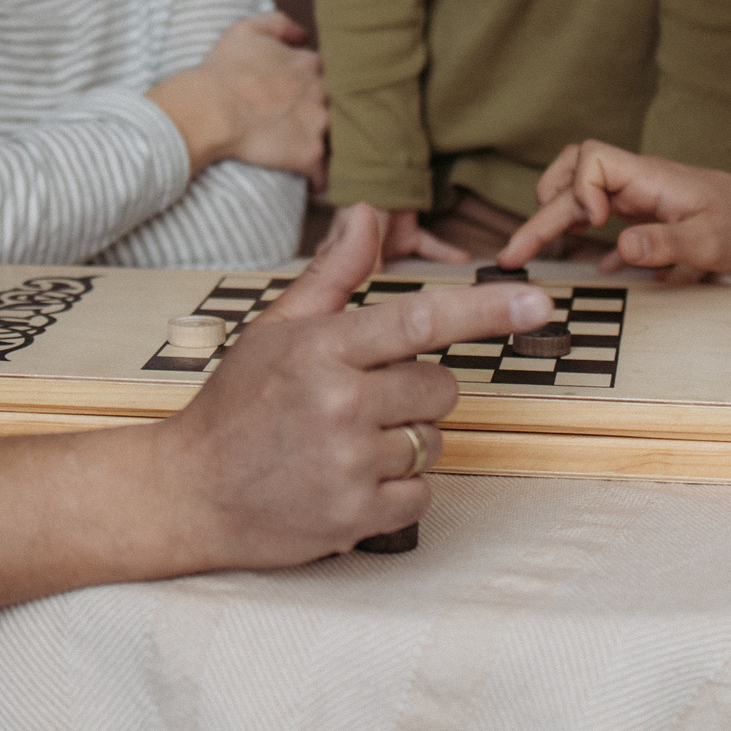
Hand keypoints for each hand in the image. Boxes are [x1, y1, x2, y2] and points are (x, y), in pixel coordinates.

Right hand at [148, 13, 327, 181]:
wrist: (210, 108)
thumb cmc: (223, 70)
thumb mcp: (247, 30)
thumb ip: (281, 24)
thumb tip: (304, 34)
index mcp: (310, 65)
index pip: (332, 75)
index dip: (320, 88)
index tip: (308, 98)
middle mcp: (322, 92)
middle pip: (342, 106)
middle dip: (333, 116)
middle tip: (314, 128)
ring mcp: (319, 124)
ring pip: (340, 139)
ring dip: (334, 147)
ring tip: (326, 159)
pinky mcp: (310, 155)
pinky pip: (326, 173)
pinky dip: (322, 181)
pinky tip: (316, 186)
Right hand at [161, 204, 550, 565]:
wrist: (188, 494)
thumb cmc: (236, 406)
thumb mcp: (275, 330)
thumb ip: (333, 276)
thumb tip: (367, 213)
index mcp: (322, 348)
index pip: (420, 320)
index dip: (487, 312)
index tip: (541, 304)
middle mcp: (339, 404)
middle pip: (440, 388)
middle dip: (415, 392)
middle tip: (358, 403)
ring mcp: (349, 464)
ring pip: (434, 442)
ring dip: (405, 442)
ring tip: (344, 446)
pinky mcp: (356, 518)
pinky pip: (422, 493)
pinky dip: (398, 490)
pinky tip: (350, 482)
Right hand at [500, 141, 730, 282]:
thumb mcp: (712, 242)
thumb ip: (667, 244)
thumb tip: (620, 246)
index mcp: (649, 178)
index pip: (592, 158)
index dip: (579, 187)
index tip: (594, 222)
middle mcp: (637, 181)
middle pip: (572, 177)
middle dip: (541, 212)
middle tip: (516, 253)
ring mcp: (638, 195)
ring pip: (580, 192)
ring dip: (553, 217)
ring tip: (529, 252)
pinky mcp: (644, 212)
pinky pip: (601, 213)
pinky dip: (583, 233)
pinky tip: (588, 266)